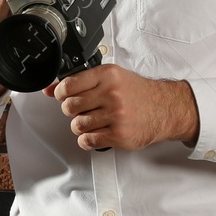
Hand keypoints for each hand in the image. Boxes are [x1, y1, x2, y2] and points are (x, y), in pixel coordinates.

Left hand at [43, 64, 198, 151]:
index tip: (64, 96)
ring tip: (92, 121)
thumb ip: (81, 82)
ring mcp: (115, 115)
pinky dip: (87, 139)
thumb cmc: (137, 93)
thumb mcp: (112, 78)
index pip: (69, 85)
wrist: (165, 108)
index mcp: (107, 75)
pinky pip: (87, 140)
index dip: (61, 93)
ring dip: (81, 126)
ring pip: (77, 125)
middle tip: (82, 109)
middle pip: (70, 107)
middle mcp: (111, 94)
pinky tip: (96, 133)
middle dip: (71, 110)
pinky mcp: (119, 135)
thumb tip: (49, 89)